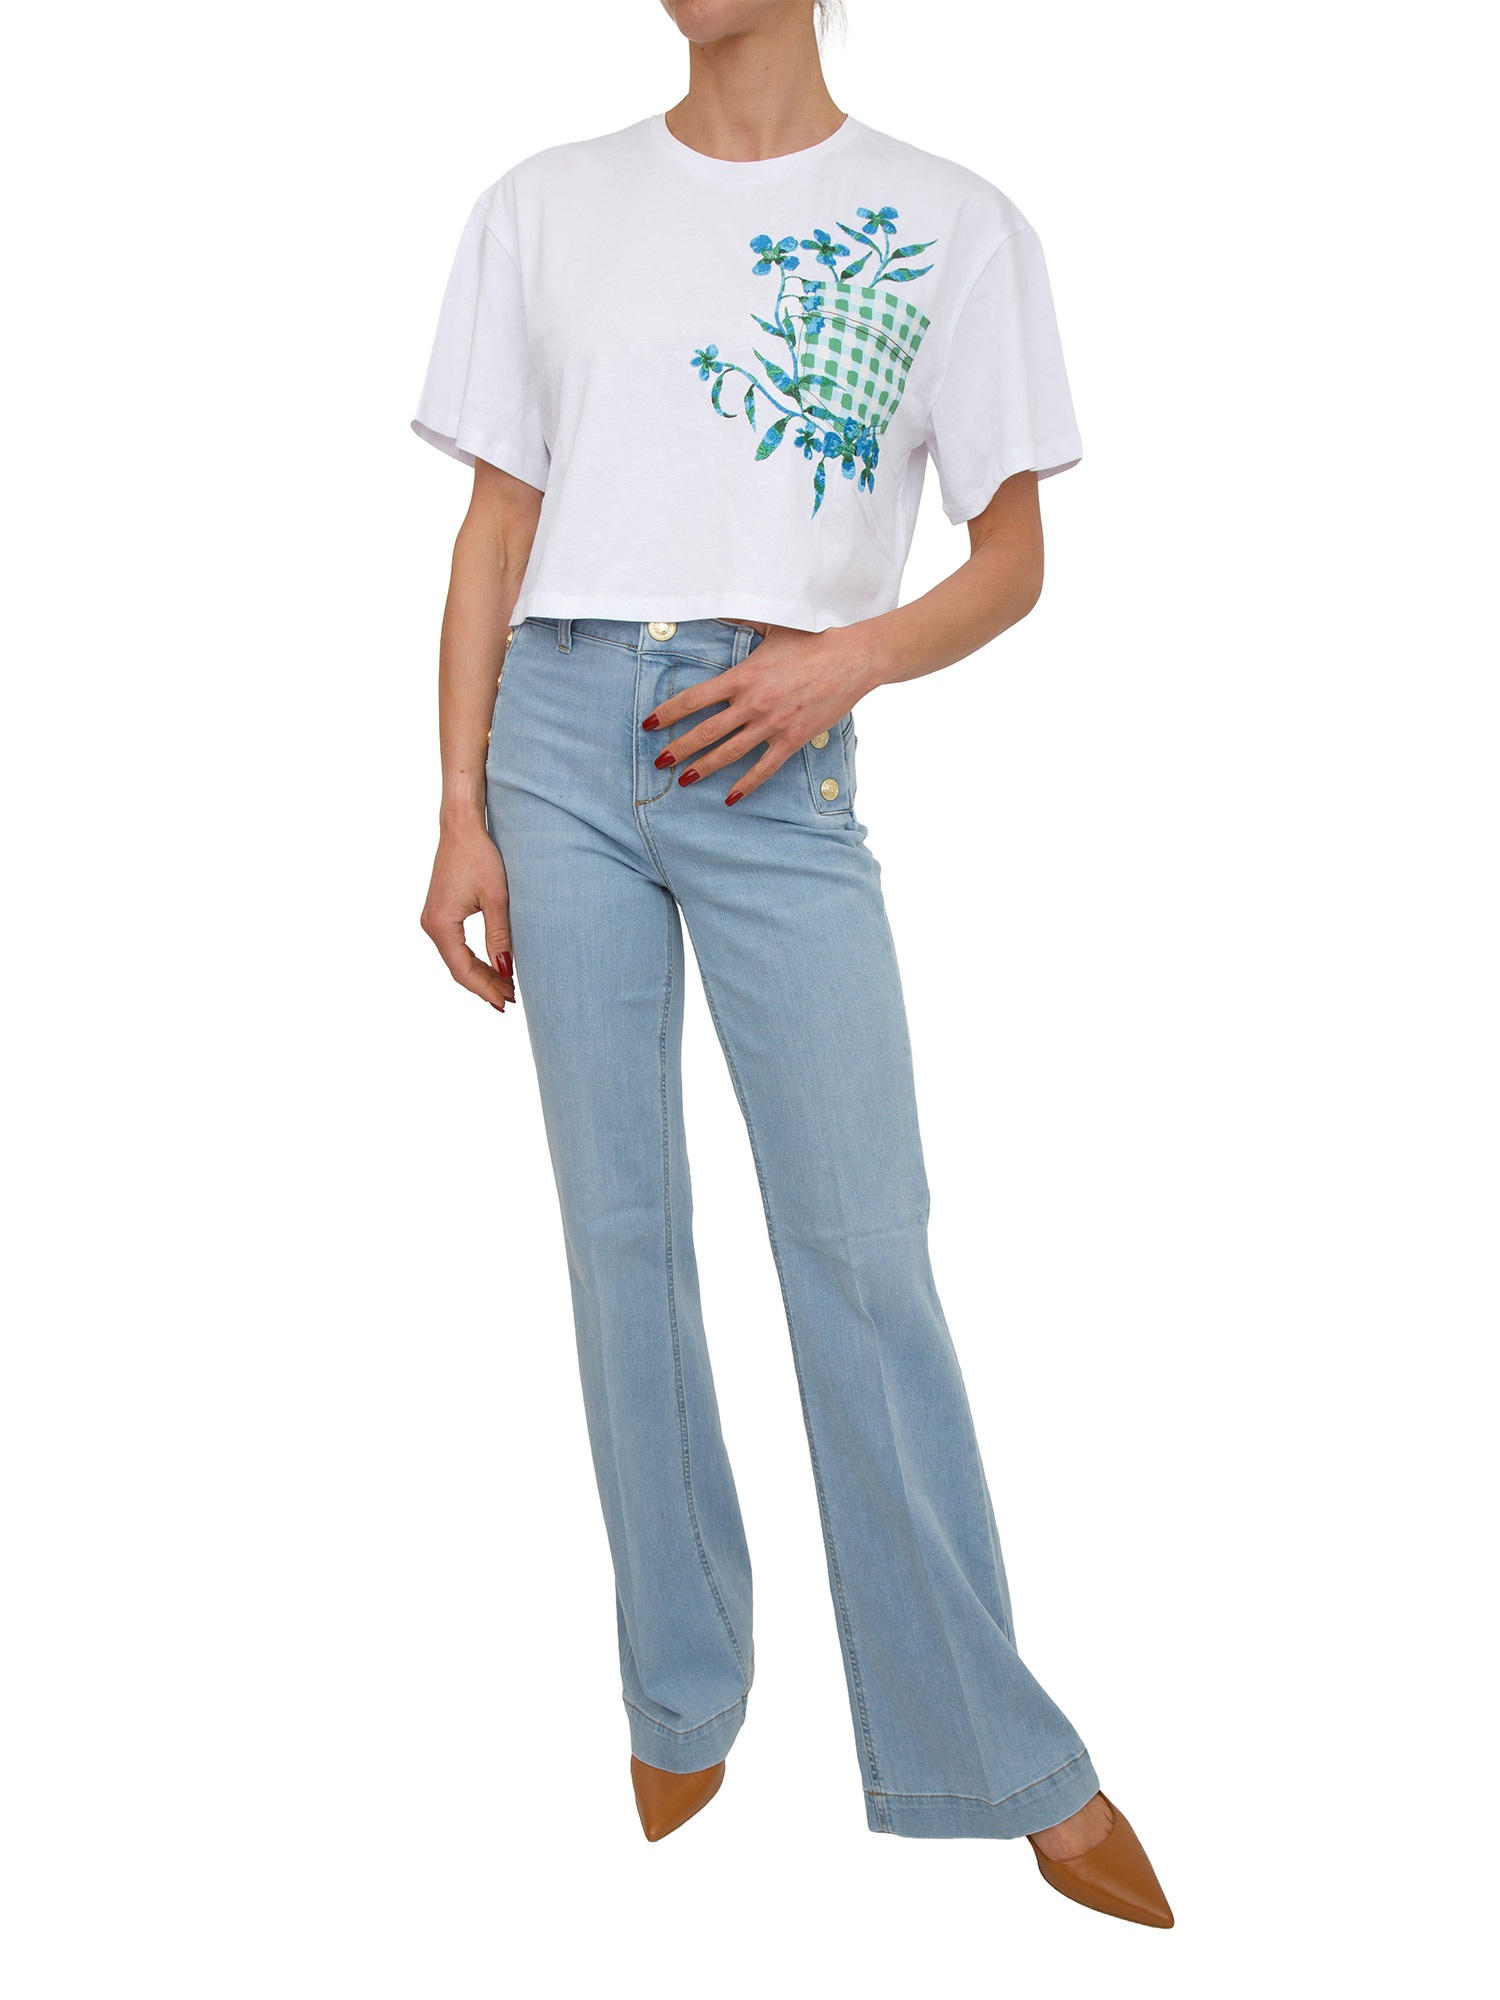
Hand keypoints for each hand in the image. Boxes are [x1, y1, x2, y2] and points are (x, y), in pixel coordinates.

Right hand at [420, 816, 515, 1010]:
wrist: (461, 827)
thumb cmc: (480, 856)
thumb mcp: (497, 899)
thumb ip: (499, 936)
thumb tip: (504, 970)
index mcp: (441, 924)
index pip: (463, 970)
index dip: (484, 989)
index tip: (505, 1002)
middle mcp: (431, 925)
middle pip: (458, 968)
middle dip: (484, 985)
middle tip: (511, 999)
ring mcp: (433, 919)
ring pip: (456, 958)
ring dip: (480, 973)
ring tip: (505, 986)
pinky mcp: (439, 913)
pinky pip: (455, 945)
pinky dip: (473, 958)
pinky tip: (492, 965)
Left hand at [641, 625, 879, 803]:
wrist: (852, 659)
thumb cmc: (812, 640)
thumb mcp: (771, 626)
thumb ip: (740, 620)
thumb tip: (717, 608)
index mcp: (742, 677)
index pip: (694, 699)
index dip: (668, 713)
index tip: (650, 724)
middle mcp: (752, 704)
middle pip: (705, 732)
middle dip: (678, 748)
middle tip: (660, 761)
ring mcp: (772, 725)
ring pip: (729, 753)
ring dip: (704, 768)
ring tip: (684, 779)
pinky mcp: (793, 740)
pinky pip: (764, 768)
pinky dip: (747, 784)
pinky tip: (731, 797)